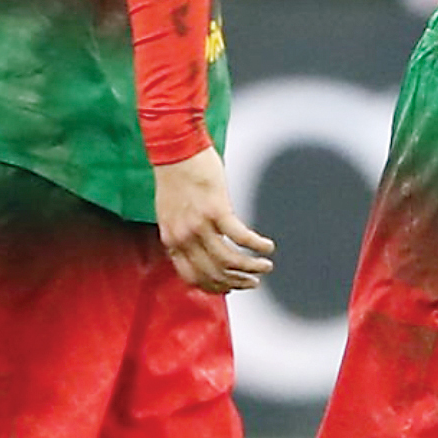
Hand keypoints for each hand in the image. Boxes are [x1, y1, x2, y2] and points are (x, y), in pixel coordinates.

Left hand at [153, 144, 275, 293]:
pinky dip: (257, 245)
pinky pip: (241, 237)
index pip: (192, 277)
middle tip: (253, 283)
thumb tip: (199, 249)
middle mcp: (184, 237)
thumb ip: (182, 234)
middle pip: (214, 273)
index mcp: (171, 240)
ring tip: (264, 266)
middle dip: (237, 282)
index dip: (214, 287)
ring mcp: (200, 225)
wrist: (175, 150)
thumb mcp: (170, 214)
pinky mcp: (217, 210)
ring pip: (229, 260)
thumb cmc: (174, 177)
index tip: (230, 288)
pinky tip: (267, 246)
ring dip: (251, 268)